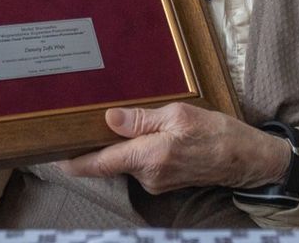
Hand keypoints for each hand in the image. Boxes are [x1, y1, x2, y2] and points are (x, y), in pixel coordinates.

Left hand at [60, 104, 289, 194]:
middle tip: (95, 118)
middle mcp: (148, 175)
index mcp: (149, 157)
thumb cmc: (217, 133)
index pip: (100, 164)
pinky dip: (139, 150)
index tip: (53, 157)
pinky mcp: (163, 182)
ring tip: (134, 121)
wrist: (246, 159)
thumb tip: (110, 119)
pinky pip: (141, 164)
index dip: (74, 162)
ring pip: (127, 161)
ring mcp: (155, 182)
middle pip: (111, 160)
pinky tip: (153, 134)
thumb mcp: (179, 115)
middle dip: (103, 142)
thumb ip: (142, 119)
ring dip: (125, 145)